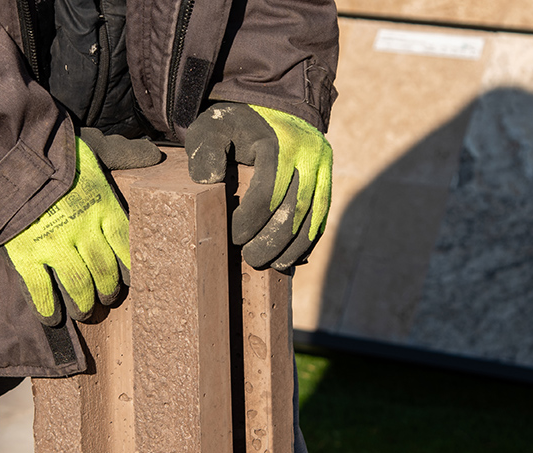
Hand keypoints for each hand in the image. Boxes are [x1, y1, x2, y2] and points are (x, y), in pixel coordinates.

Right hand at [2, 136, 133, 325]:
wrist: (7, 157)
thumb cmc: (52, 154)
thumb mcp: (94, 148)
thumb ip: (123, 155)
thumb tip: (154, 157)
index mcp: (101, 204)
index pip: (125, 242)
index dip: (130, 265)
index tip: (130, 278)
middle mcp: (81, 228)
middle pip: (103, 269)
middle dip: (107, 289)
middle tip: (106, 299)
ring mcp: (53, 244)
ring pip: (77, 283)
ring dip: (83, 302)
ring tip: (84, 311)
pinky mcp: (26, 254)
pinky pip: (40, 289)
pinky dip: (47, 307)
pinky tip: (52, 318)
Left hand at [185, 102, 332, 271]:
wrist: (272, 109)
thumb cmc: (235, 125)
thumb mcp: (212, 127)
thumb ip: (205, 149)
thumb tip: (210, 180)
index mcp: (280, 143)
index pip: (268, 192)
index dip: (250, 221)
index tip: (234, 236)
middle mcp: (309, 155)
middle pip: (294, 209)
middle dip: (272, 240)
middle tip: (250, 258)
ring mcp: (322, 168)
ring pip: (313, 217)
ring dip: (293, 248)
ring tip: (272, 264)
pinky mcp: (327, 180)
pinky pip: (321, 216)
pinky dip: (308, 241)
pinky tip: (290, 258)